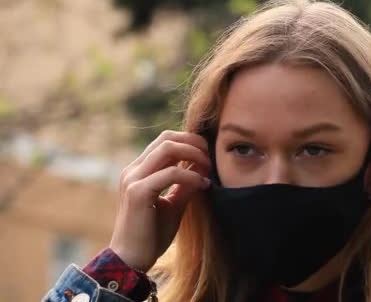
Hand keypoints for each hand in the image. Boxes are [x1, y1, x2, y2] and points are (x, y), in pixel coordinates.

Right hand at [109, 130, 210, 270]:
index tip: (208, 156)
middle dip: (194, 142)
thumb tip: (203, 167)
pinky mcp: (138, 192)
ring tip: (208, 168)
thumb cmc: (151, 234)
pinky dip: (191, 175)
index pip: (166, 141)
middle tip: (211, 158)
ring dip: (194, 154)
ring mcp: (133, 179)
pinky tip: (203, 185)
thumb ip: (185, 184)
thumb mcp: (173, 203)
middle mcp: (133, 170)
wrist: (131, 260)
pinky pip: (171, 173)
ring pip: (168, 148)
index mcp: (139, 170)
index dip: (190, 142)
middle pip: (167, 137)